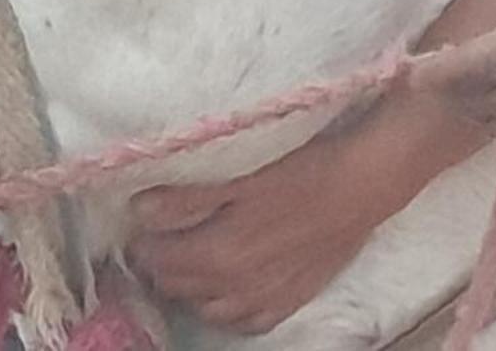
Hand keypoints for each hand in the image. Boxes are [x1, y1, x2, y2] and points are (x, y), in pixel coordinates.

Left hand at [128, 128, 385, 335]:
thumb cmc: (297, 173)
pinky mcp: (287, 302)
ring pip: (204, 308)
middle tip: (160, 236)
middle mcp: (234, 287)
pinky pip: (242, 322)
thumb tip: (137, 210)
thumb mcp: (235, 180)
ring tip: (190, 258)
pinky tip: (226, 287)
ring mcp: (262, 300)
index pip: (155, 259)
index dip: (141, 240)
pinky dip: (226, 309)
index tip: (139, 223)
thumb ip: (183, 201)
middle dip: (160, 263)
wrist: (358, 188)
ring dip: (190, 286)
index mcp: (215, 254)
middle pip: (174, 286)